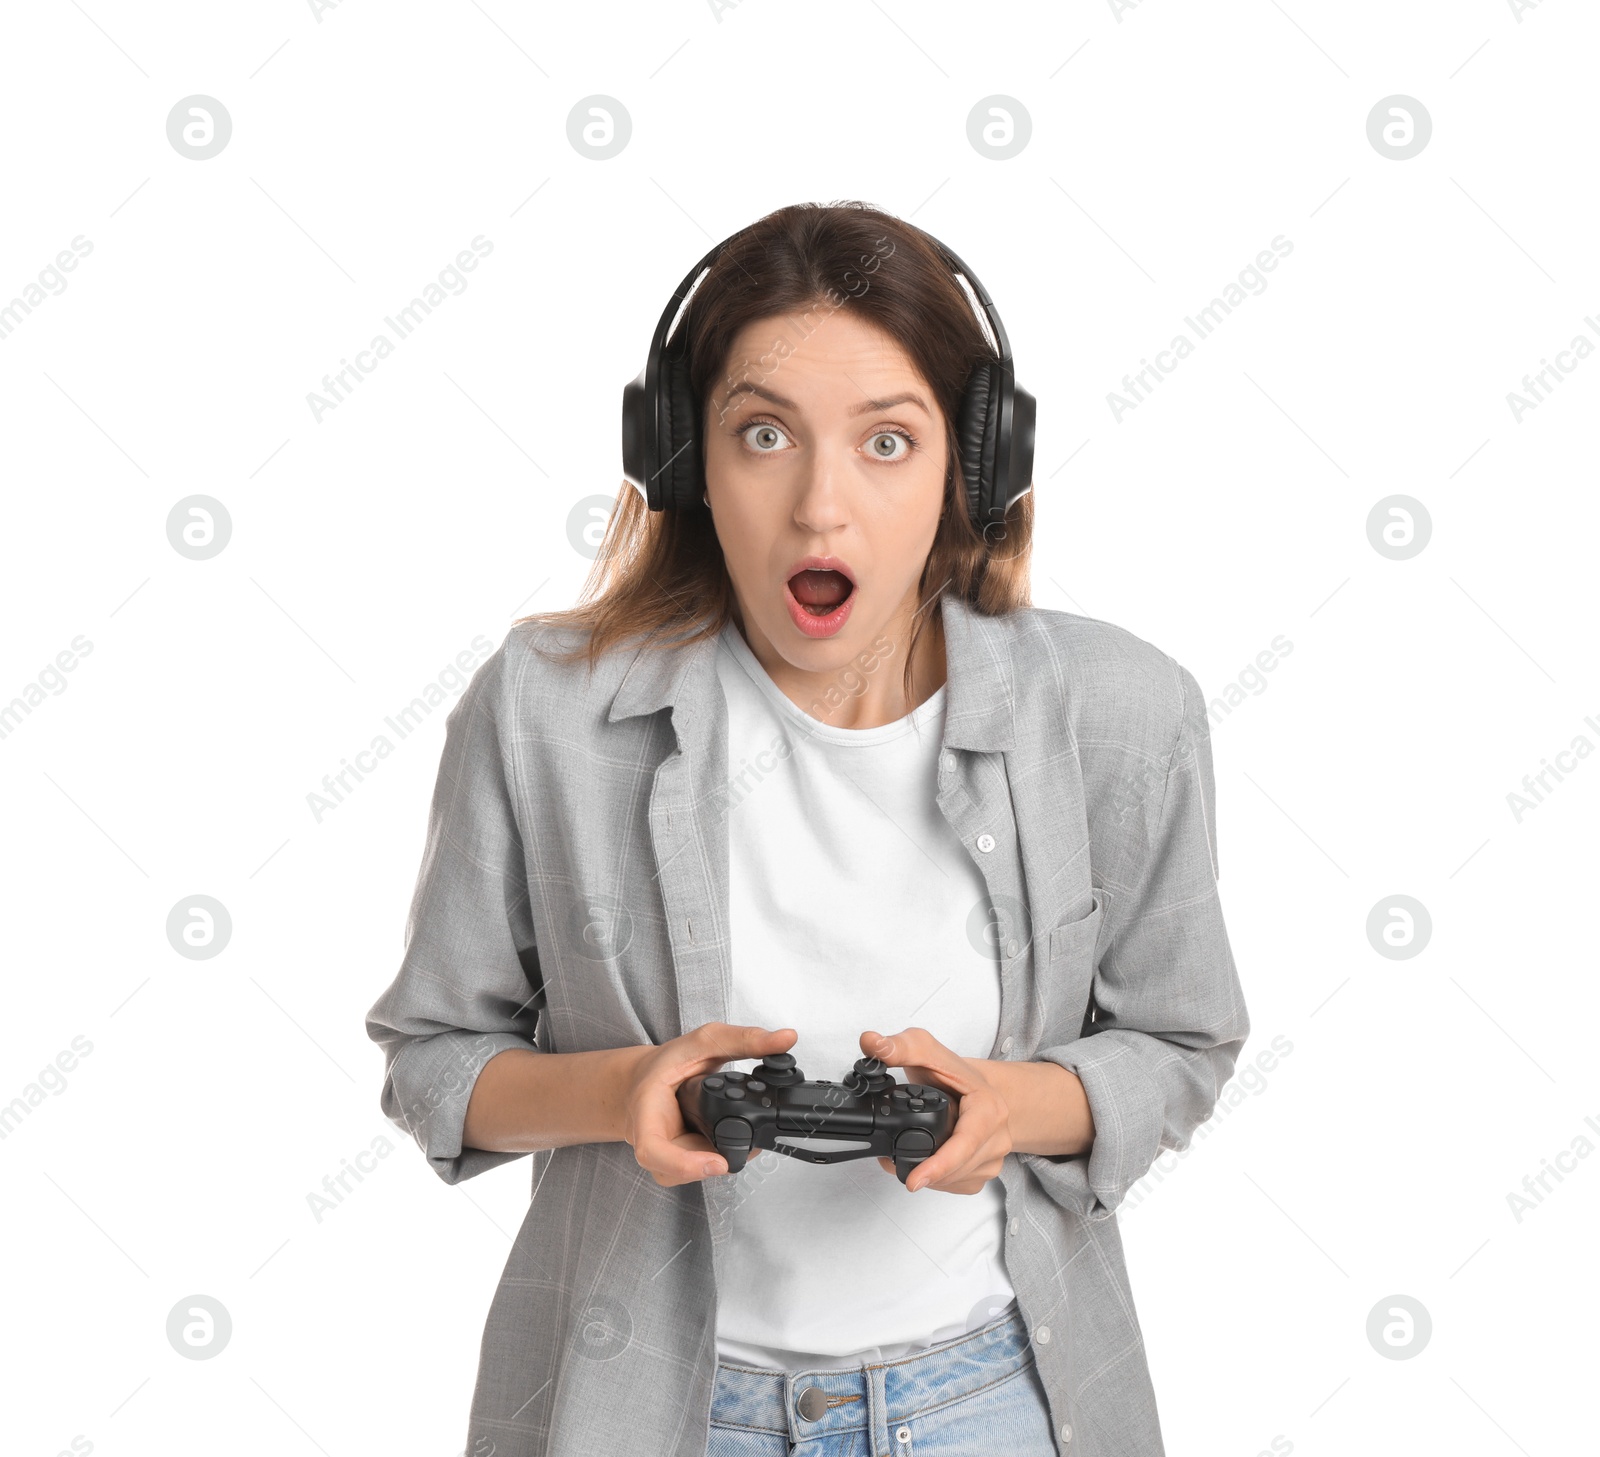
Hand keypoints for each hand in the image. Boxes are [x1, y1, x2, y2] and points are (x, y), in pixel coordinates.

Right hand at [620, 1022, 795, 1187]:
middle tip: (749, 1143)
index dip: (684, 1164)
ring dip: (719, 1161)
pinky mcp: (678, 1162)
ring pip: (690, 1175)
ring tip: (742, 1138)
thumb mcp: (704, 1041)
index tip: (718, 1163)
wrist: (645, 1080)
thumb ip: (744, 1039)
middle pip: (678, 1171)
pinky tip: (732, 1141)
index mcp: (647, 1111)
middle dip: (714, 1163)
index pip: (652, 1150)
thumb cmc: (666, 1064)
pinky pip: (698, 1170)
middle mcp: (651, 1141)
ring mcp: (665, 1156)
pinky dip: (718, 1159)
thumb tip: (786, 1039)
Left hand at [861, 1027, 1011, 1194]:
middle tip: (890, 1162)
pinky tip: (926, 1166)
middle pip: (958, 1167)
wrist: (975, 1087)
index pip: (965, 1143)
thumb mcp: (924, 1049)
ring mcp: (995, 1156)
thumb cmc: (952, 1072)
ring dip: (930, 1177)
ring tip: (904, 1160)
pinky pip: (960, 1185)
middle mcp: (998, 1135)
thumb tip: (870, 1042)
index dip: (939, 1164)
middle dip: (924, 1170)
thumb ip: (898, 1046)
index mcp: (989, 1107)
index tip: (915, 1179)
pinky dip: (939, 1181)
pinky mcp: (986, 1170)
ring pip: (958, 1180)